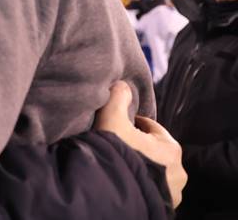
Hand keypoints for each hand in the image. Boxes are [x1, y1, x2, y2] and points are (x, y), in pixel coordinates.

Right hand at [94, 81, 186, 207]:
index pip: (149, 126)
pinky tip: (125, 178)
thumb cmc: (116, 155)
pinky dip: (141, 180)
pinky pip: (151, 186)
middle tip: (116, 145)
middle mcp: (178, 170)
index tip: (116, 126)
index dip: (130, 123)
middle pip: (152, 148)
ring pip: (153, 169)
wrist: (115, 195)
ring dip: (140, 164)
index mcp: (170, 147)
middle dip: (137, 145)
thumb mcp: (111, 120)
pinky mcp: (163, 205)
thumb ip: (117, 98)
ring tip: (120, 163)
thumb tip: (122, 84)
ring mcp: (172, 191)